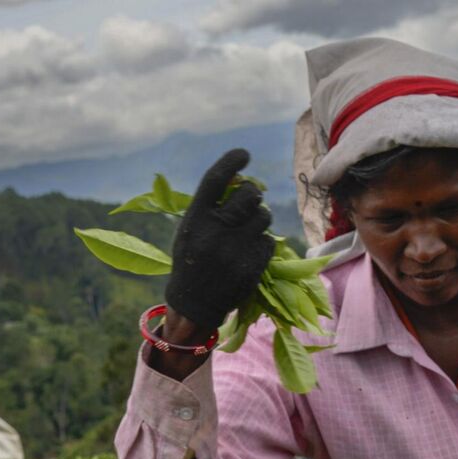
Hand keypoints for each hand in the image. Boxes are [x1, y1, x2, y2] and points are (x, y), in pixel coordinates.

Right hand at [164, 148, 275, 326]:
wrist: (193, 304)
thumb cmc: (192, 260)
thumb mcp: (189, 230)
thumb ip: (210, 207)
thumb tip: (240, 181)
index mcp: (195, 219)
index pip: (215, 179)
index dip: (231, 161)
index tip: (244, 154)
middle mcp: (214, 232)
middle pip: (249, 195)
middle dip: (253, 195)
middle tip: (249, 202)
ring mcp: (234, 250)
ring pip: (263, 217)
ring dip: (258, 220)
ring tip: (245, 232)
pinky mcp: (251, 266)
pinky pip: (268, 241)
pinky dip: (260, 244)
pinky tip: (246, 253)